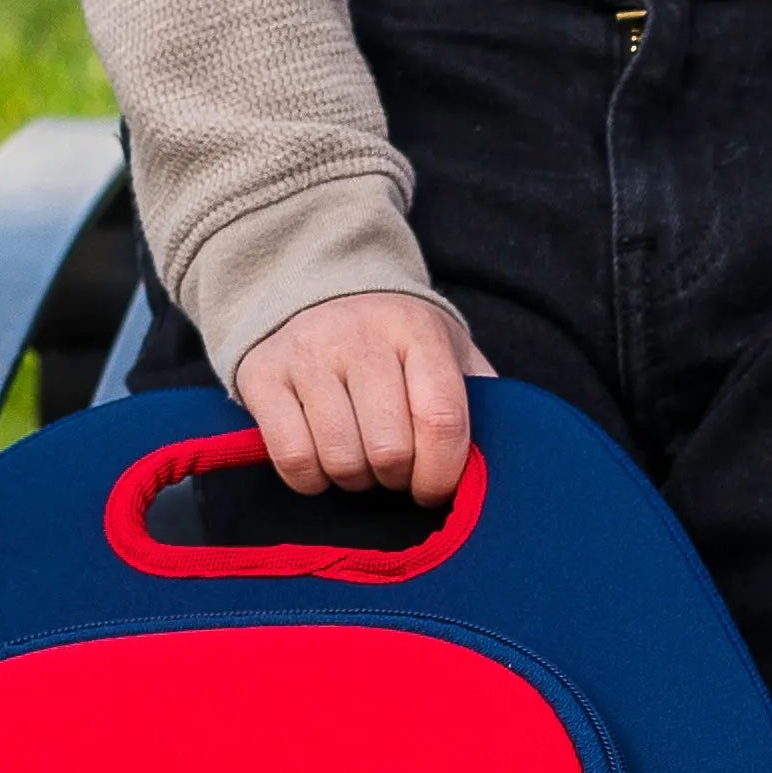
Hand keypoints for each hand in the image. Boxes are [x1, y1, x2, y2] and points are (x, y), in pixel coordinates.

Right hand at [232, 291, 496, 503]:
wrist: (311, 283)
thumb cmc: (395, 339)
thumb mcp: (447, 349)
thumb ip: (481, 395)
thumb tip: (510, 453)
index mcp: (417, 332)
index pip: (441, 420)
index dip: (443, 473)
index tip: (435, 489)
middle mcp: (359, 337)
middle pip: (390, 450)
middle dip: (398, 479)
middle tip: (395, 471)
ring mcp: (306, 354)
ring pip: (341, 459)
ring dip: (356, 481)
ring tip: (361, 463)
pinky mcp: (261, 375)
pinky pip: (293, 458)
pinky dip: (312, 480)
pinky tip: (323, 466)